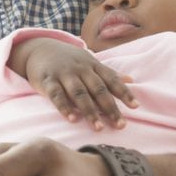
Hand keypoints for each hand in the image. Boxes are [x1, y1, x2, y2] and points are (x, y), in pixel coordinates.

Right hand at [9, 38, 135, 130]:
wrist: (40, 48)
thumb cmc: (69, 60)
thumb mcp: (89, 62)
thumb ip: (108, 73)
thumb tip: (131, 80)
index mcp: (93, 65)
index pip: (111, 80)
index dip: (124, 93)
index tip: (135, 107)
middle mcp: (80, 69)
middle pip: (98, 89)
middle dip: (110, 108)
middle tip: (120, 125)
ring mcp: (64, 74)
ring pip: (79, 93)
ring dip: (90, 111)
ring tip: (99, 128)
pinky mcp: (47, 81)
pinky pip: (56, 95)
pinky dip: (65, 107)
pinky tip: (73, 119)